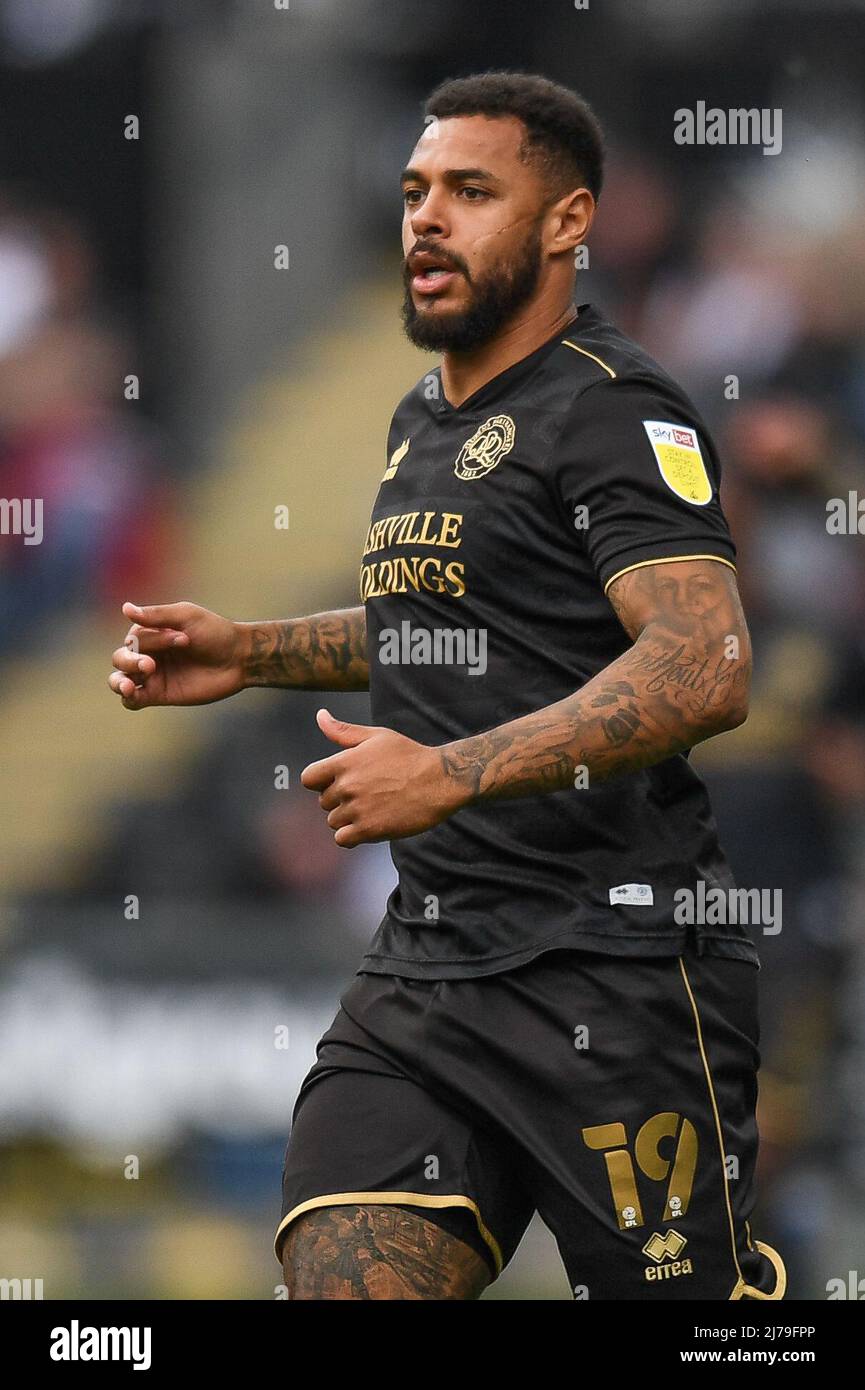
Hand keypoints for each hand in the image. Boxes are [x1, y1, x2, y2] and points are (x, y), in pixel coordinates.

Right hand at [108, 600, 244, 708]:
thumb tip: (125, 608)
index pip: (134, 638)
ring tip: (128, 685)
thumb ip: (156, 615)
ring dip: (118, 681)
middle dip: (130, 661)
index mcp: (151, 633)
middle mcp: (149, 653)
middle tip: (152, 664)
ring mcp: (153, 676)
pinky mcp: (160, 695)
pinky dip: (128, 698)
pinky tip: (132, 694)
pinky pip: (134, 700)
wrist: (239, 658)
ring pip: (120, 679)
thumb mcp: (187, 616)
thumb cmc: (215, 632)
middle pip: (120, 658)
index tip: (184, 640)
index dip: (154, 640)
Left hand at [301, 709, 466, 846]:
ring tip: (372, 808)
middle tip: (367, 793)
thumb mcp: (377, 736)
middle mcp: (346, 786)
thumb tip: (320, 715)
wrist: (440, 779)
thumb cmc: (409, 755)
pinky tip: (370, 824)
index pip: (308, 778)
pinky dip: (352, 835)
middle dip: (340, 799)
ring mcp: (357, 809)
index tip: (339, 781)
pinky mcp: (369, 829)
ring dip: (348, 818)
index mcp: (344, 762)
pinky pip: (342, 839)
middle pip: (323, 801)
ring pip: (334, 821)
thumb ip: (343, 731)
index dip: (321, 781)